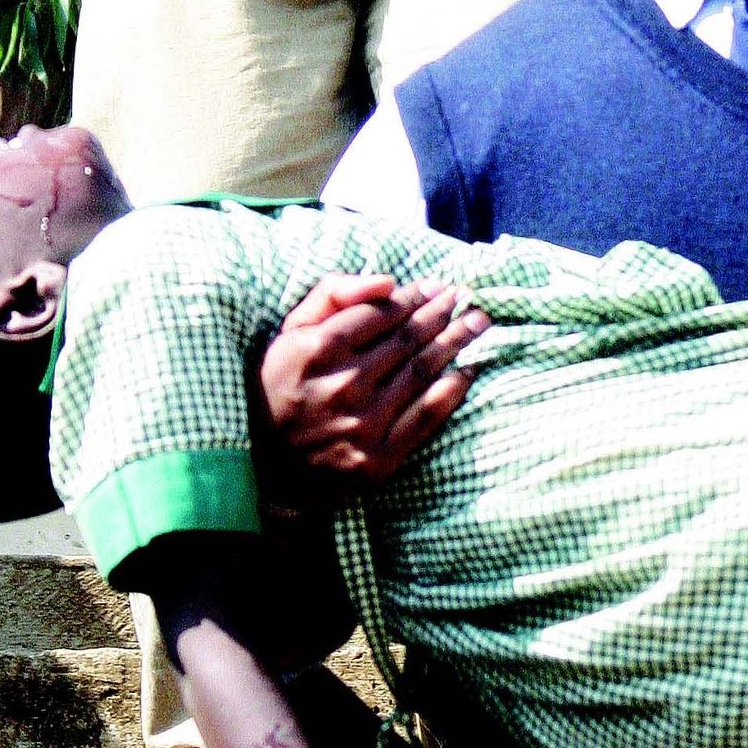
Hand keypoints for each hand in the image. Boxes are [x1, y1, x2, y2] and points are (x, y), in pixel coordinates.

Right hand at [260, 274, 490, 483]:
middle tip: (468, 297)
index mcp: (317, 349)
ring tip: (479, 322)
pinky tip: (468, 370)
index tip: (436, 286)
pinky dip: (453, 390)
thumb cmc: (283, 385)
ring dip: (457, 342)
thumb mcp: (292, 332)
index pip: (381, 313)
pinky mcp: (379, 458)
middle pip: (408, 340)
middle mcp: (343, 385)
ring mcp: (363, 424)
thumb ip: (333, 296)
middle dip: (443, 314)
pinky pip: (427, 415)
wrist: (269, 465)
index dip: (414, 297)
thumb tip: (388, 283)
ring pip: (423, 372)